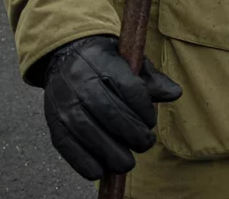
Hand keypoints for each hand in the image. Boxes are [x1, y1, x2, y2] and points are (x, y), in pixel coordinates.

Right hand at [43, 35, 181, 179]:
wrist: (65, 57)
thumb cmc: (106, 63)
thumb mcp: (130, 62)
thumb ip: (152, 80)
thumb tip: (176, 94)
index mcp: (103, 61)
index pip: (128, 87)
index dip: (143, 109)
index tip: (150, 122)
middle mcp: (80, 80)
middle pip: (107, 110)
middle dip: (130, 132)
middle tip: (145, 144)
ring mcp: (63, 101)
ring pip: (86, 129)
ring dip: (109, 151)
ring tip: (127, 163)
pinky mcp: (52, 119)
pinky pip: (65, 143)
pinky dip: (82, 161)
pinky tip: (100, 171)